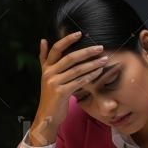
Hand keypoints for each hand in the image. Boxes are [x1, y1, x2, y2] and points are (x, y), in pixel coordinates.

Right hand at [29, 31, 107, 145]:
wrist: (48, 115)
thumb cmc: (51, 94)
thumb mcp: (46, 75)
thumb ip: (45, 59)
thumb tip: (43, 40)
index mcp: (46, 67)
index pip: (56, 49)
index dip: (67, 40)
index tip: (79, 33)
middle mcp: (48, 73)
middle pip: (70, 58)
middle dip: (87, 52)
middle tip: (100, 48)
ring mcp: (54, 82)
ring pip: (77, 70)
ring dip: (93, 64)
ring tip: (104, 60)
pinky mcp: (61, 92)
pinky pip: (79, 81)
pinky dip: (90, 76)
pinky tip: (99, 72)